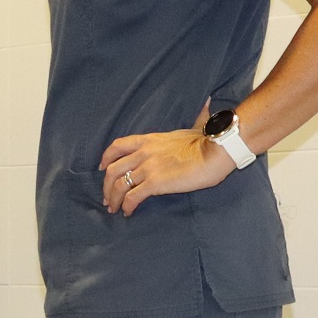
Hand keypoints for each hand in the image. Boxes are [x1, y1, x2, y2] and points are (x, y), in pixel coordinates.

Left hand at [99, 127, 233, 216]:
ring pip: (118, 185)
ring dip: (113, 199)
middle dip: (106, 186)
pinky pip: (133, 197)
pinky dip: (127, 206)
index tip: (102, 168)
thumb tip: (206, 105)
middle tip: (107, 198)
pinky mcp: (155, 183)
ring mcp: (148, 167)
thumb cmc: (207, 141)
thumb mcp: (192, 127)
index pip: (117, 146)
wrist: (215, 151)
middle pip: (112, 169)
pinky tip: (128, 212)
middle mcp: (143, 153)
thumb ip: (193, 120)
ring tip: (114, 209)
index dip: (106, 158)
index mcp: (149, 140)